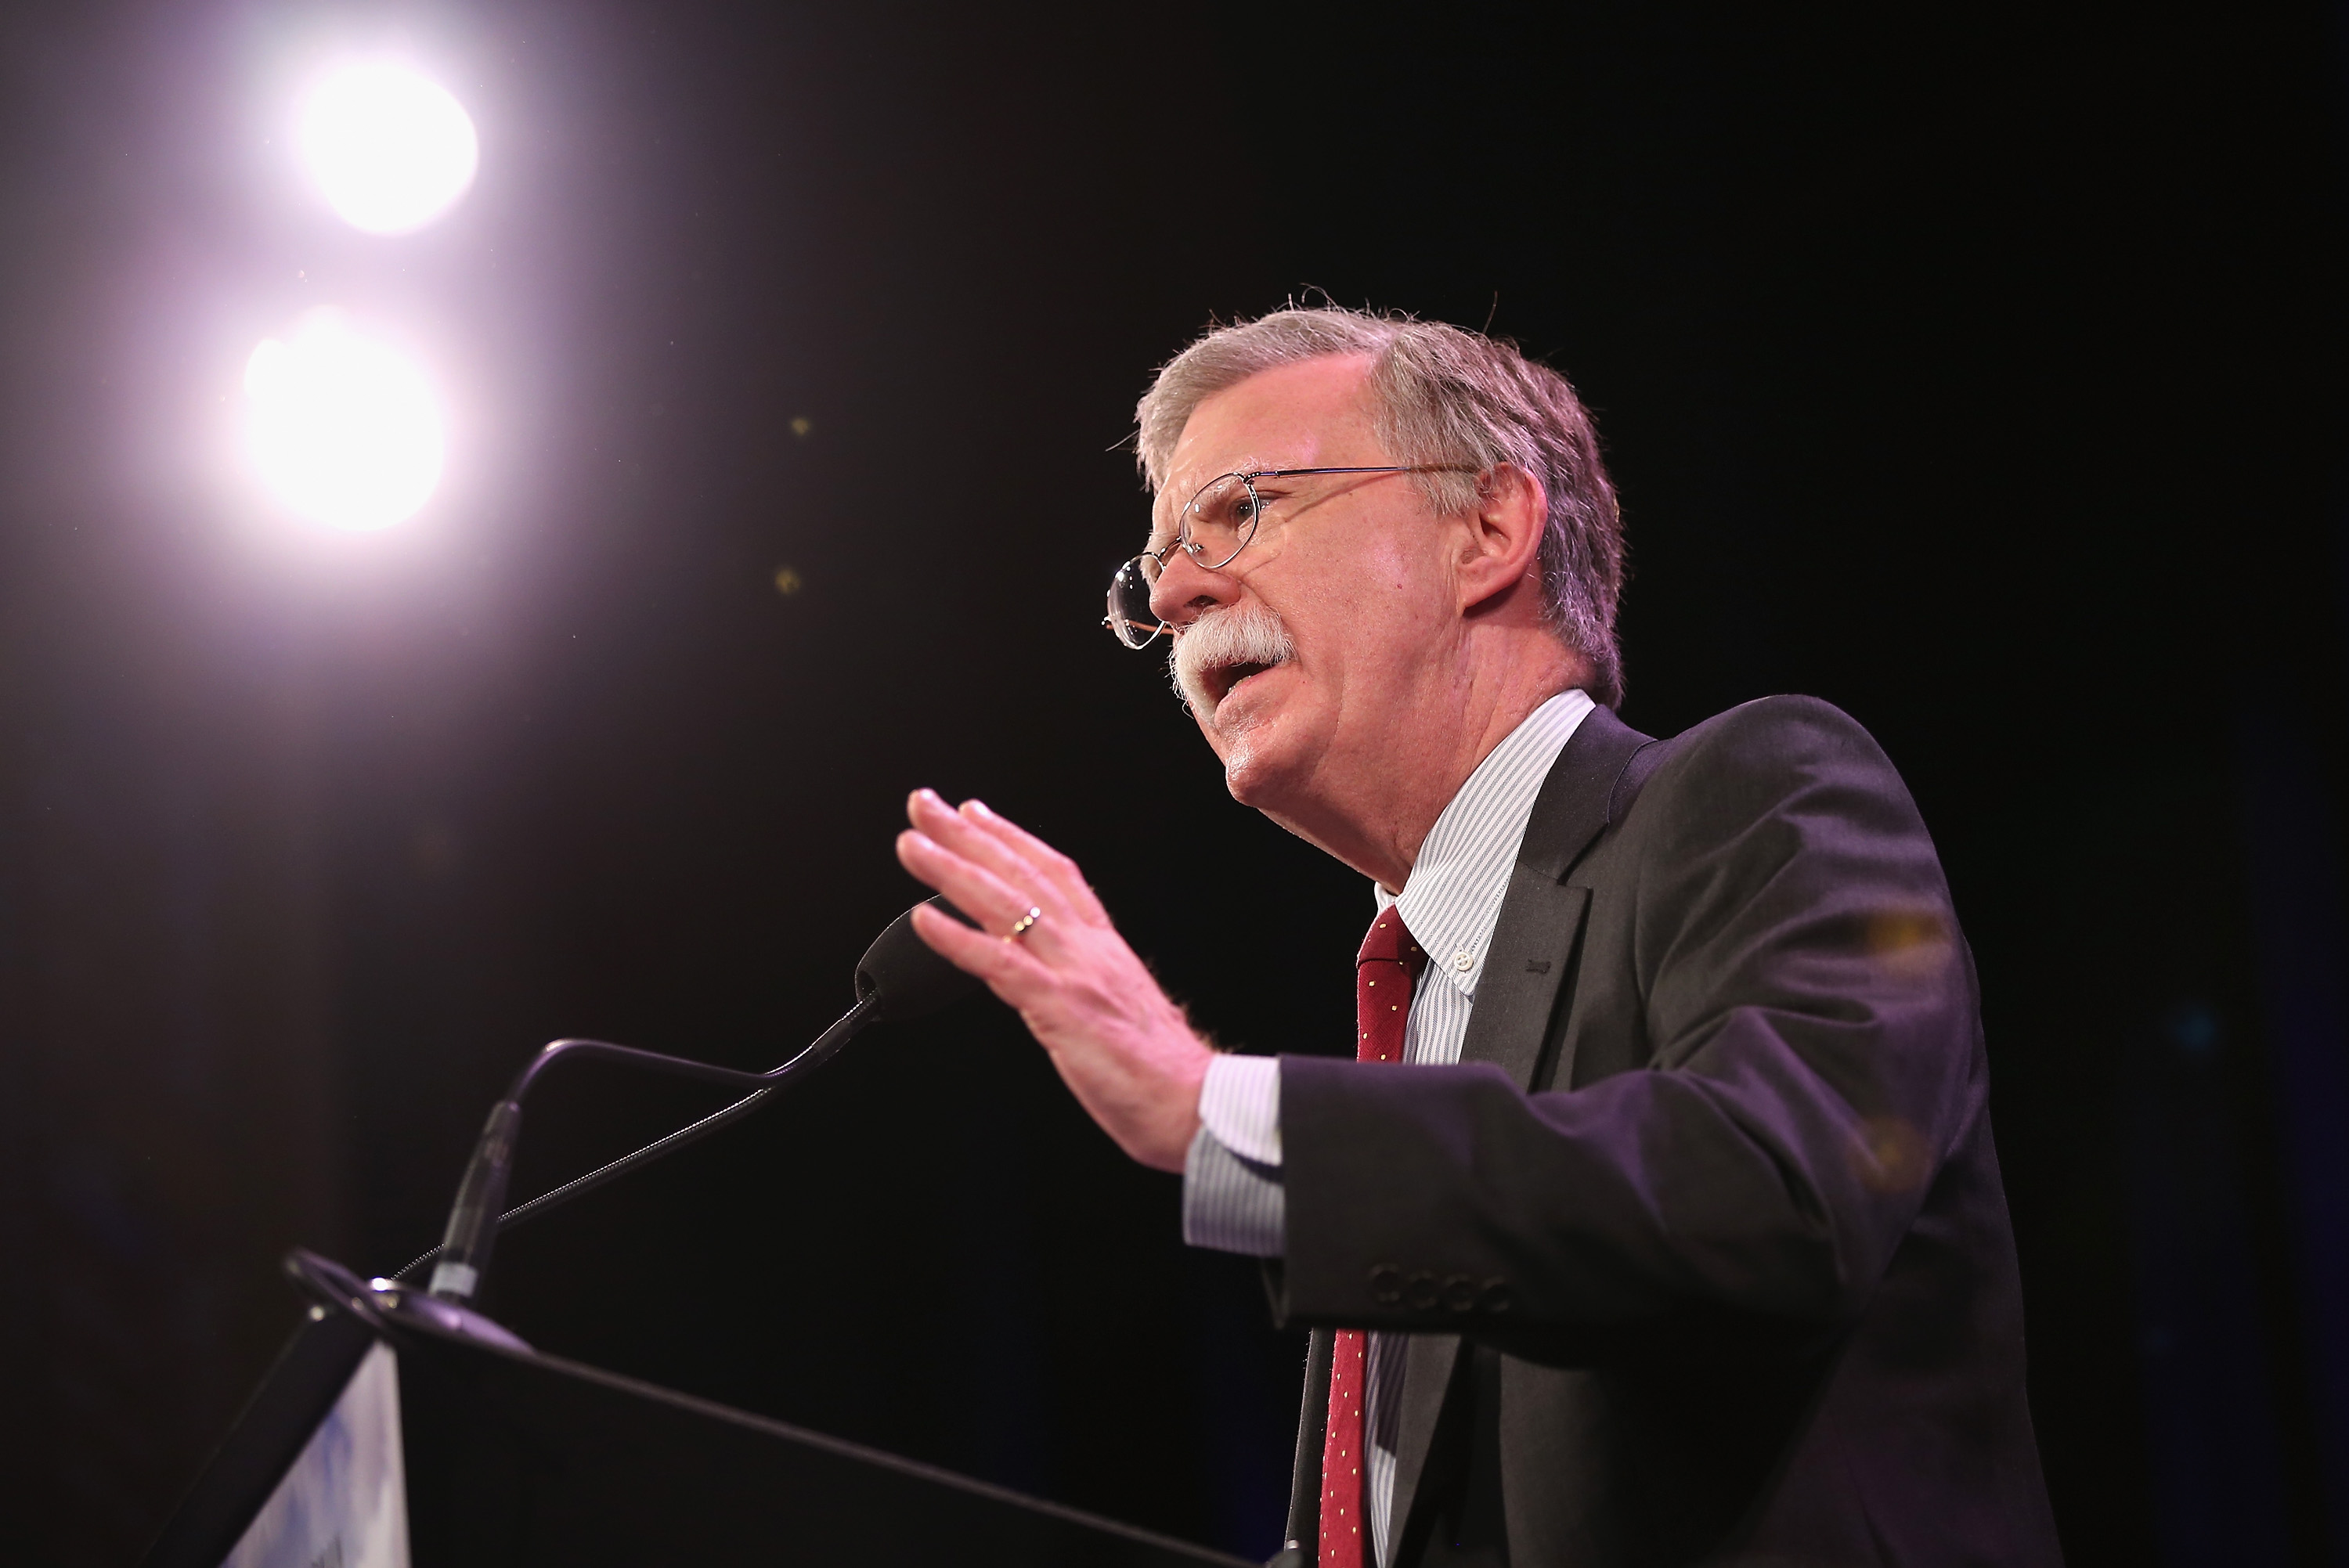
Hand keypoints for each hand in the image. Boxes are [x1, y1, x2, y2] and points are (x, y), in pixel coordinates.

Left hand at [895, 789, 1211, 1170]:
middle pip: (1022, 874)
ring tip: (913, 846)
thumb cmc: (1162, 1073)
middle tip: (925, 804)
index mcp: (1106, 948)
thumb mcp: (1118, 1011)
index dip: (1013, 839)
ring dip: (952, 870)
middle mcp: (1090, 949)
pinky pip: (1001, 964)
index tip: (976, 812)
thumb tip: (1048, 983)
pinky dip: (958, 938)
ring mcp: (1075, 974)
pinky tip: (924, 919)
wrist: (1198, 1105)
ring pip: (1006, 905)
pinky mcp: (1062, 1007)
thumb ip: (1084, 987)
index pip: (1056, 874)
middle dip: (969, 835)